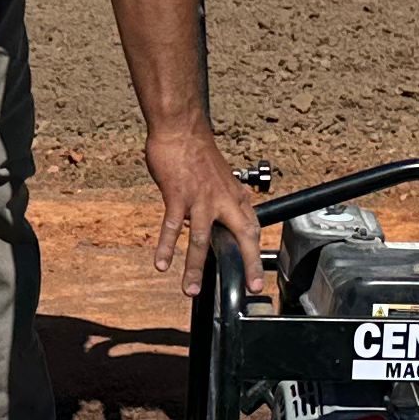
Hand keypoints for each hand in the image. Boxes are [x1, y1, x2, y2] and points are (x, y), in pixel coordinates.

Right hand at [146, 122, 262, 282]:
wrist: (181, 129)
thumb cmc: (196, 151)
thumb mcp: (219, 177)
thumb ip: (221, 200)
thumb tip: (218, 219)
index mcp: (234, 195)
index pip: (252, 228)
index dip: (255, 252)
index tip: (257, 273)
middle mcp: (222, 200)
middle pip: (242, 236)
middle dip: (250, 263)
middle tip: (252, 286)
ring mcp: (201, 199)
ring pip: (201, 240)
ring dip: (195, 268)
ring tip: (191, 290)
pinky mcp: (178, 196)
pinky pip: (172, 227)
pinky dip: (166, 247)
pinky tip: (161, 264)